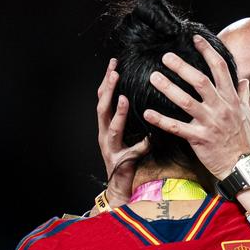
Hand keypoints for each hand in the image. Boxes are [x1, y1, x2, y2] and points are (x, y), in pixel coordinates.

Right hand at [96, 58, 149, 207]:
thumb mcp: (129, 133)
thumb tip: (148, 103)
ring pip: (110, 128)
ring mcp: (110, 148)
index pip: (103, 99)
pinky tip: (147, 140)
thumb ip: (134, 121)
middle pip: (101, 107)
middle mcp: (104, 134)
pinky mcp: (120, 161)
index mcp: (106, 125)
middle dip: (107, 89)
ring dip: (116, 112)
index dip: (107, 81)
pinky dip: (138, 146)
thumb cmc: (125, 159)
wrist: (119, 186)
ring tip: (121, 97)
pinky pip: (130, 152)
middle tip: (114, 71)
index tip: (114, 64)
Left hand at [143, 34, 249, 179]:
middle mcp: (221, 108)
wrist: (242, 165)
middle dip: (182, 67)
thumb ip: (243, 95)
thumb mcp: (246, 114)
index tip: (195, 38)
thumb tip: (244, 80)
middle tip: (165, 57)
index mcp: (231, 99)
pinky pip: (177, 127)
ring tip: (153, 78)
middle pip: (200, 81)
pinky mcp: (199, 139)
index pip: (220, 68)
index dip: (208, 51)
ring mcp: (210, 123)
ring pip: (186, 101)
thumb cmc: (242, 139)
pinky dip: (161, 120)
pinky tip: (147, 113)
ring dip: (168, 88)